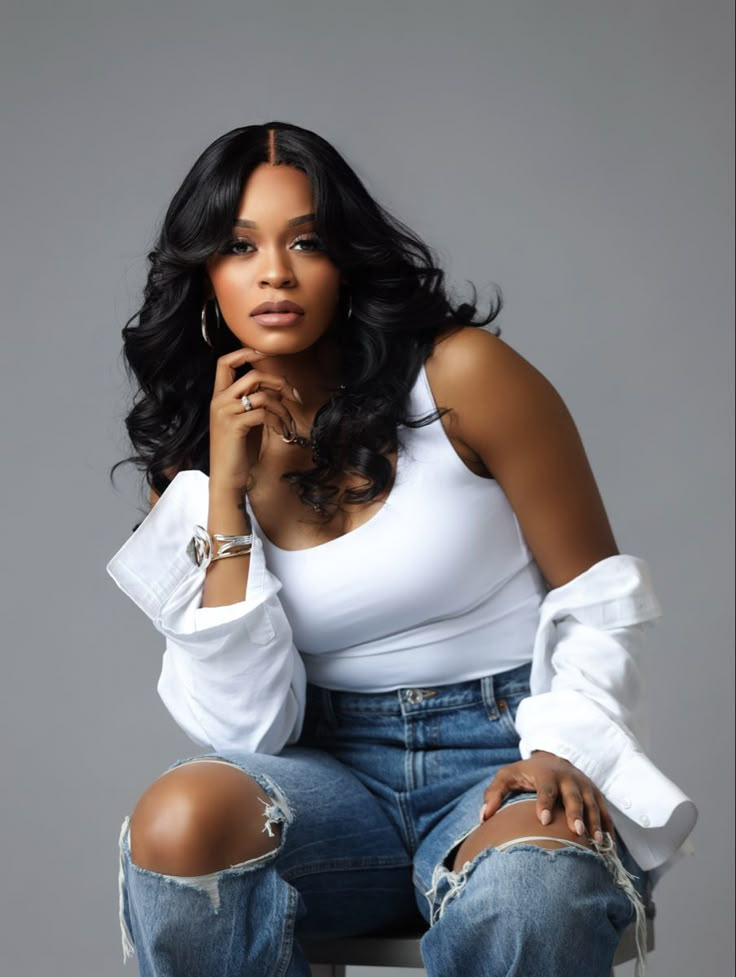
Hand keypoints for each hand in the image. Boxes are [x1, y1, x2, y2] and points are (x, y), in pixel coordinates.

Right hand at [208, 347, 302, 493]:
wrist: (227, 478)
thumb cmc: (238, 451)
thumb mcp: (244, 421)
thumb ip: (252, 402)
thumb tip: (277, 387)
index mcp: (219, 397)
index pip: (224, 362)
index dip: (244, 353)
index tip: (264, 354)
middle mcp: (219, 401)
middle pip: (252, 374)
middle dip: (279, 382)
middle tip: (294, 396)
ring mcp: (225, 412)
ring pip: (262, 394)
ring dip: (282, 408)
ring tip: (287, 423)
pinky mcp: (235, 425)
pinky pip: (264, 413)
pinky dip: (278, 421)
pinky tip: (281, 432)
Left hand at [479, 751, 614, 844]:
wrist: (553, 758)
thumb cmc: (526, 772)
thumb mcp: (507, 776)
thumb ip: (494, 793)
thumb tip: (483, 817)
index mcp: (546, 773)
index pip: (546, 788)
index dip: (545, 802)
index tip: (543, 819)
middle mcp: (568, 778)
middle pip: (573, 796)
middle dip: (576, 813)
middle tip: (577, 831)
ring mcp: (584, 786)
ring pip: (592, 804)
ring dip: (595, 822)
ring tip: (596, 841)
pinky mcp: (595, 794)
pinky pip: (604, 810)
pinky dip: (607, 825)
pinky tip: (608, 842)